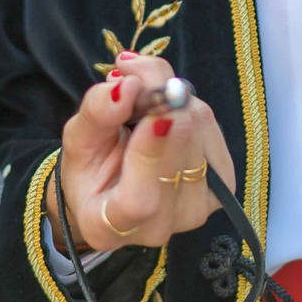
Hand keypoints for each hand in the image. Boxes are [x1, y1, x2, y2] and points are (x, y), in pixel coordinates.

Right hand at [49, 52, 236, 254]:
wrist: (117, 185)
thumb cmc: (91, 166)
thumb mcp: (78, 137)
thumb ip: (98, 113)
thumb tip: (127, 86)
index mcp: (106, 226)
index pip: (139, 200)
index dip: (150, 155)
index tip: (155, 114)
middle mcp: (157, 228)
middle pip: (179, 159)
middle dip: (161, 103)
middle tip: (134, 74)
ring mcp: (195, 211)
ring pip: (198, 135)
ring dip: (174, 101)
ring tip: (144, 96)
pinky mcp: (222, 188)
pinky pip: (213, 132)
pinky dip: (190, 108)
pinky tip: (167, 109)